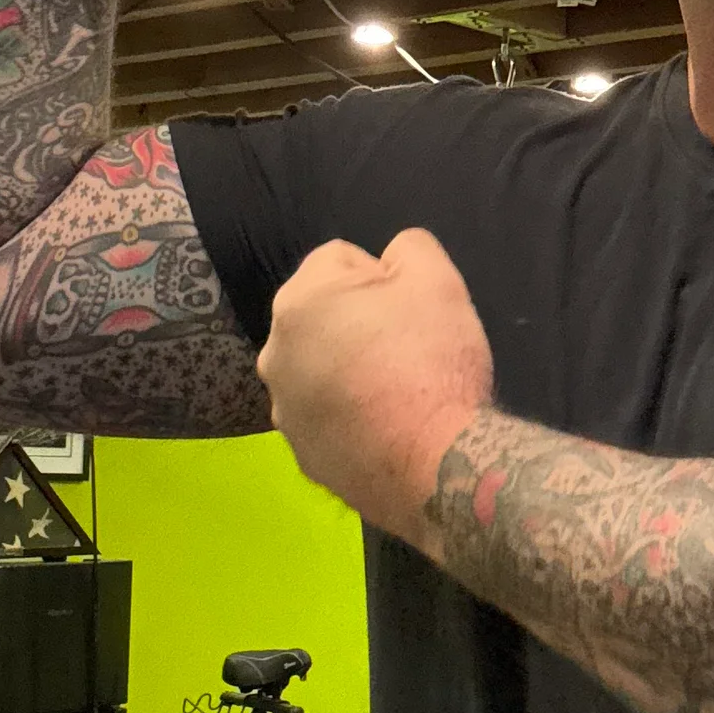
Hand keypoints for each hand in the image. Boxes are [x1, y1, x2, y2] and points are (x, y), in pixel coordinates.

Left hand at [258, 229, 493, 547]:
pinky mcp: (302, 455)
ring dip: (350, 370)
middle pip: (324, 315)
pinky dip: (349, 417)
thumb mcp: (438, 281)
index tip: (412, 310)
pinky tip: (387, 428)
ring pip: (321, 368)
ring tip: (397, 393)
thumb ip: (410, 247)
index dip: (385, 277)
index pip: (342, 260)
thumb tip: (393, 255)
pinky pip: (326, 418)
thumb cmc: (432, 363)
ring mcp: (284, 410)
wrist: (438, 465)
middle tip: (407, 348)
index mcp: (298, 301)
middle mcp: (275, 354)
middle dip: (359, 322)